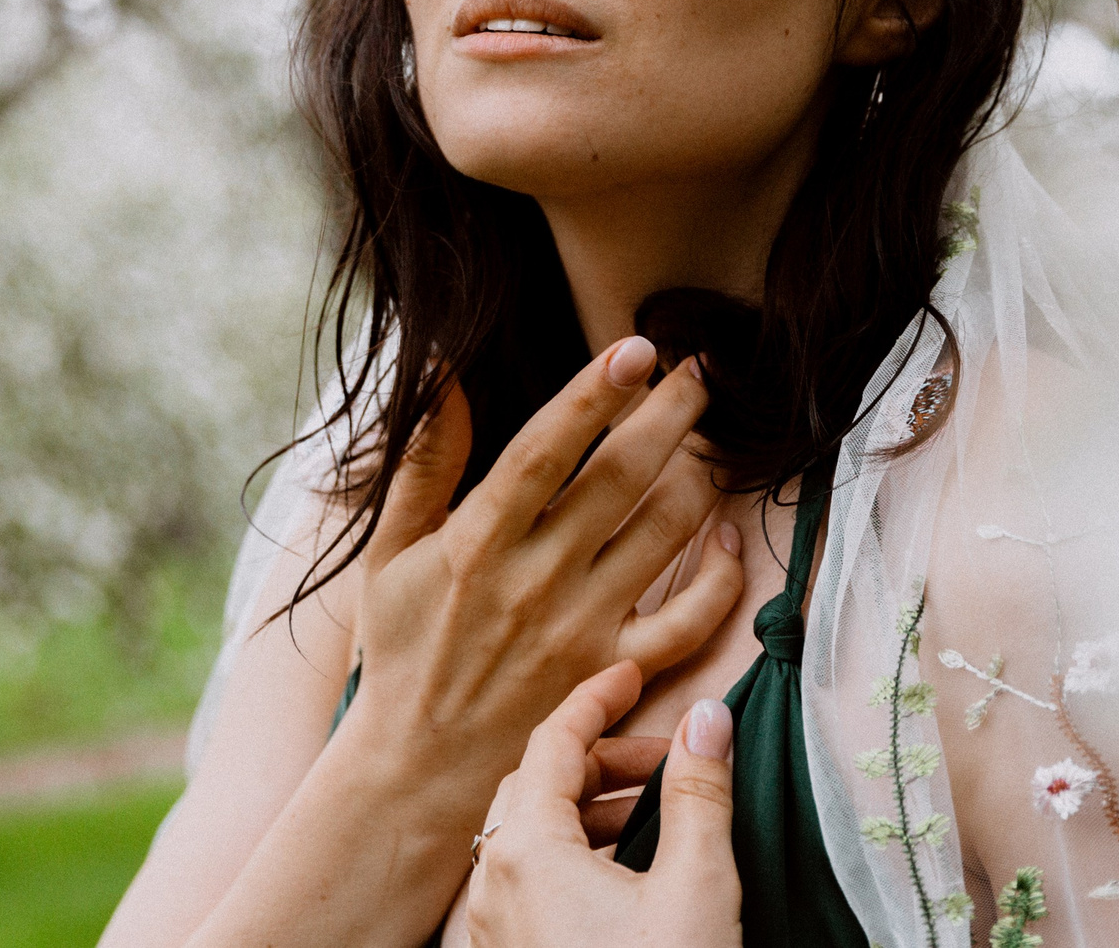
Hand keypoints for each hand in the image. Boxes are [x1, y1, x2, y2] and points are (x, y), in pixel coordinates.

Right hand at [342, 336, 747, 820]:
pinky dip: (722, 576)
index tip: (636, 346)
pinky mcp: (615, 674)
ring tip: (710, 439)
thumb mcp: (389, 552)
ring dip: (699, 477)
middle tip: (700, 371)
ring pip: (665, 533)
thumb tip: (438, 366)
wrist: (415, 772)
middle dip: (671, 414)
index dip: (593, 393)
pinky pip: (690, 620)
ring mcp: (583, 628)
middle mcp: (537, 579)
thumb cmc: (403, 650)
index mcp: (479, 541)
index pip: (545, 448)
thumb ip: (422, 460)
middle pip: (622, 477)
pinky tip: (729, 539)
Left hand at [467, 662, 742, 947]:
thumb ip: (699, 793)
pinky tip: (624, 872)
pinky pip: (530, 884)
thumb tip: (706, 718)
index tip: (633, 674)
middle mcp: (494, 888)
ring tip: (655, 816)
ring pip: (532, 838)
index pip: (554, 740)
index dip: (599, 698)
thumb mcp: (697, 887)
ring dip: (591, 810)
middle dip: (604, 760)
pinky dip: (574, 855)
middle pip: (539, 785)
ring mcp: (495, 930)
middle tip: (666, 760)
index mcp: (527, 853)